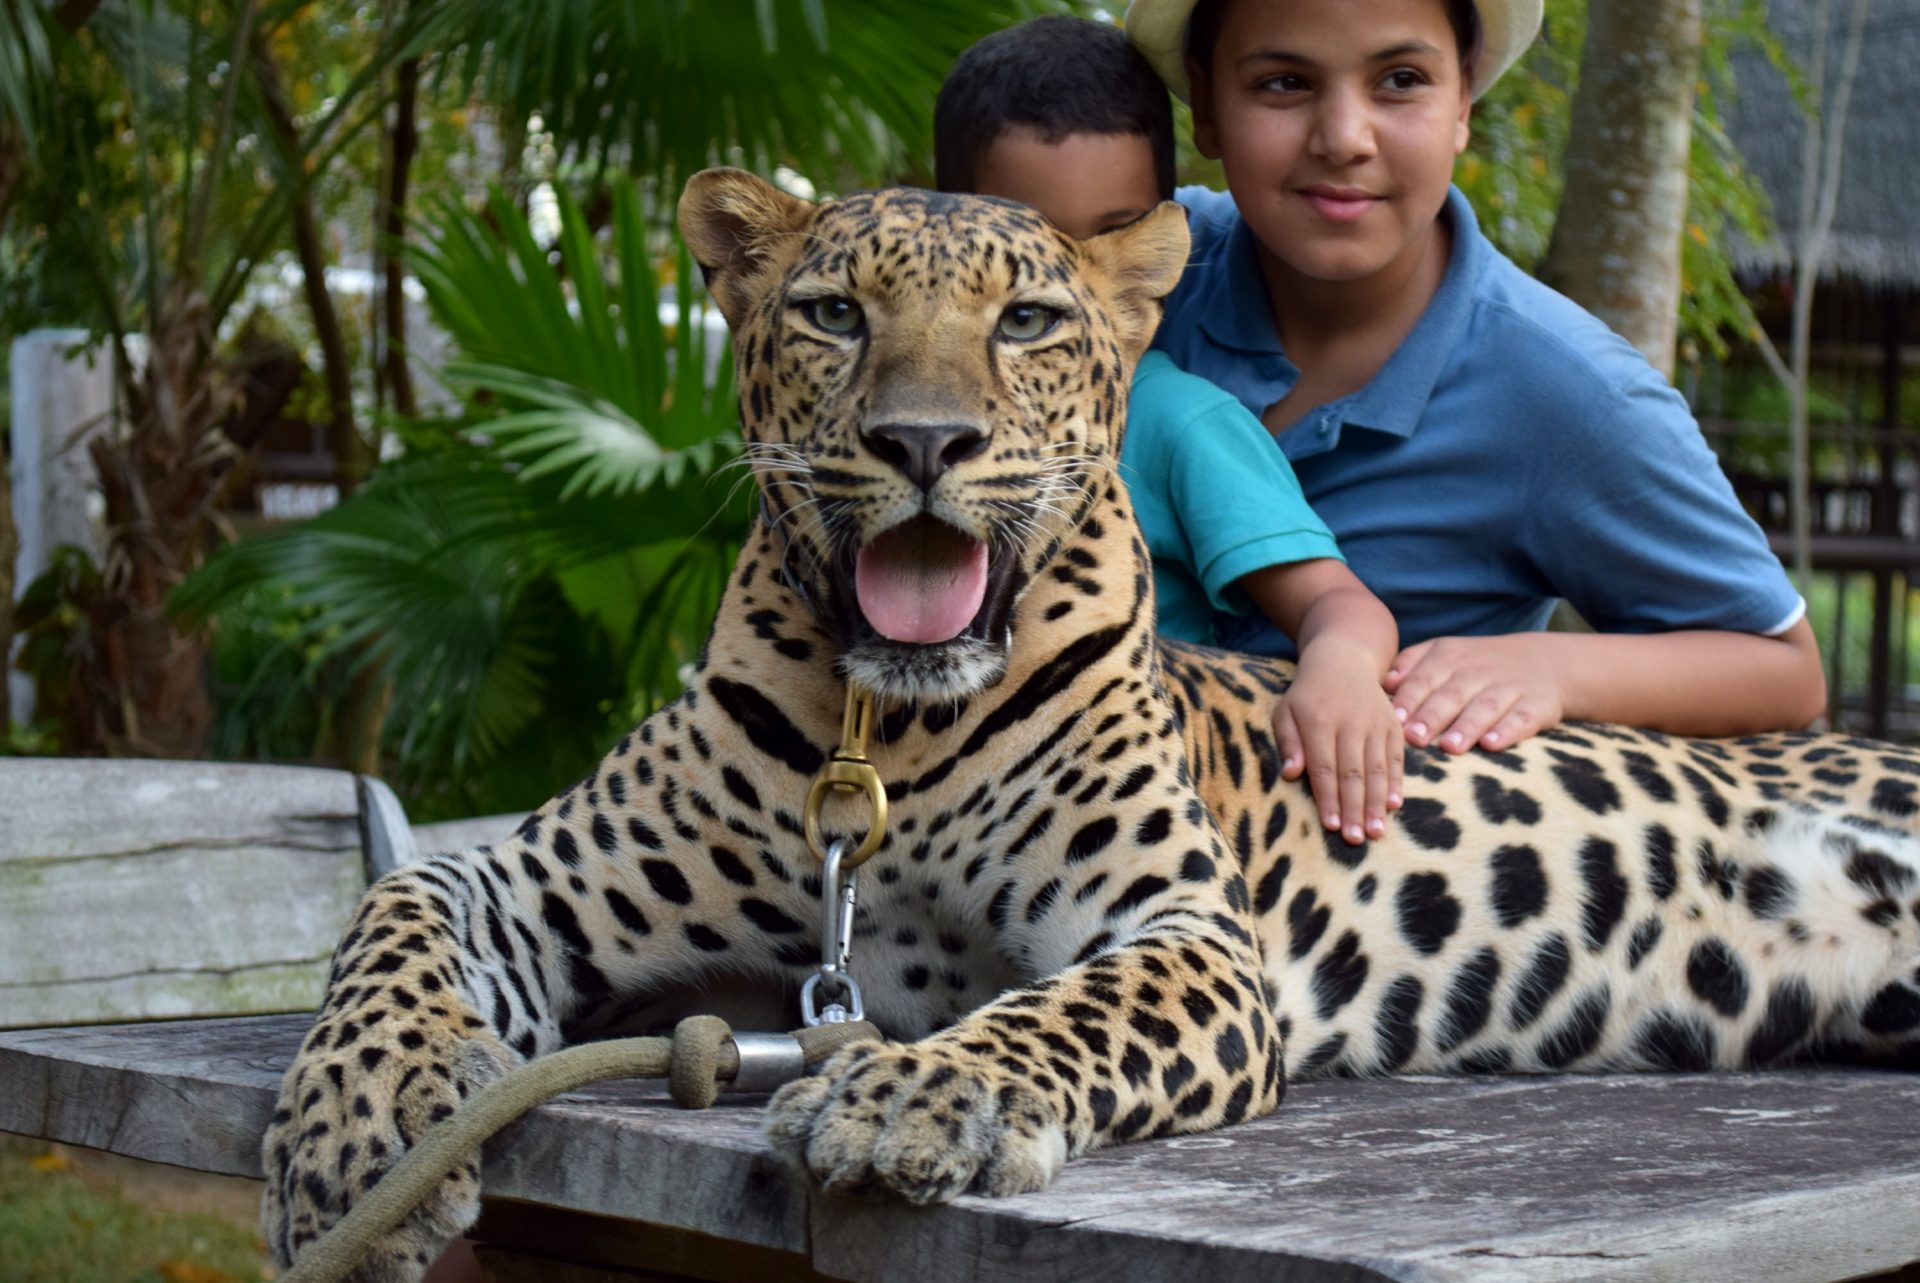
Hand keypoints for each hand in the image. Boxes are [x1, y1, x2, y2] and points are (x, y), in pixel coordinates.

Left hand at [1274, 651, 1404, 844]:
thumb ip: (1288, 743)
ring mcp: (1375, 724)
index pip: (1324, 767)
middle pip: (1353, 773)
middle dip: (1354, 809)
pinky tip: (1394, 806)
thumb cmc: (1307, 695)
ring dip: (1376, 803)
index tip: (1331, 826)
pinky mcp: (1393, 726)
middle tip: (1355, 839)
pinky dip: (1396, 783)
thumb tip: (1291, 775)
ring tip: (1376, 832)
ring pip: (1377, 769)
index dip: (1328, 798)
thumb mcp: (1286, 712)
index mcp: (1319, 721)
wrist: (1344, 661)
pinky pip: (1396, 758)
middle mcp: (1350, 723)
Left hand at [1385, 635, 1567, 753]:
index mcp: (1450, 657)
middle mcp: (1478, 671)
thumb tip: (1384, 682)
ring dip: (1467, 727)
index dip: (1410, 699)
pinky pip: (1522, 718)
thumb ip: (1411, 663)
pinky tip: (1492, 745)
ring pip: (1485, 707)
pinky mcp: (1537, 705)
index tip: (1393, 720)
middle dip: (1432, 716)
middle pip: (1452, 694)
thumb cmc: (1478, 664)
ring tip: (1449, 747)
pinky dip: (1508, 731)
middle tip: (1413, 738)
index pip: (1424, 678)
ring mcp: (1509, 687)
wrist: (1547, 661)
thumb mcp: (1445, 652)